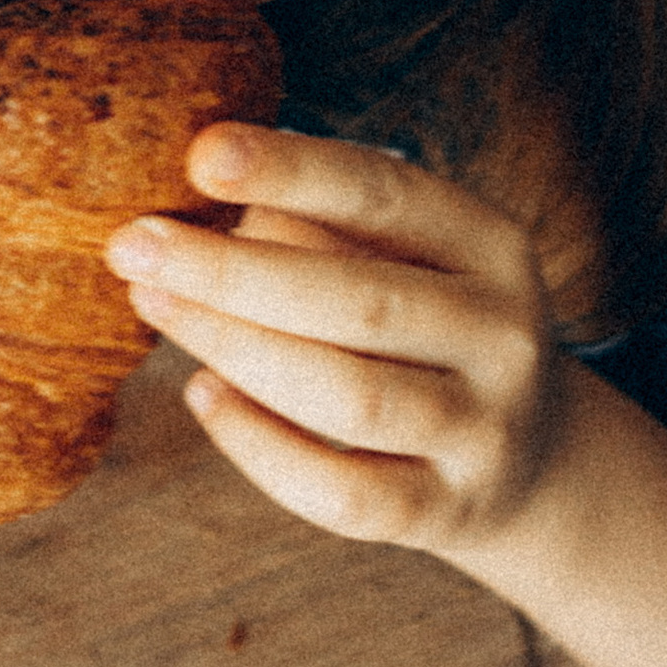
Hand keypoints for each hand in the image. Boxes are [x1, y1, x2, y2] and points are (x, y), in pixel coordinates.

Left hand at [105, 124, 569, 569]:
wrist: (536, 461)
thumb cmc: (429, 328)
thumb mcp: (408, 260)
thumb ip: (323, 229)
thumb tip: (203, 209)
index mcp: (493, 246)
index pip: (387, 196)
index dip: (293, 171)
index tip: (200, 152)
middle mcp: (503, 337)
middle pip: (360, 301)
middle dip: (231, 271)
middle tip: (131, 243)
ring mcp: (483, 433)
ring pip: (348, 398)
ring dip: (235, 347)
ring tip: (152, 303)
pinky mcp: (447, 513)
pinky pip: (340, 494)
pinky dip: (261, 446)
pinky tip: (202, 394)